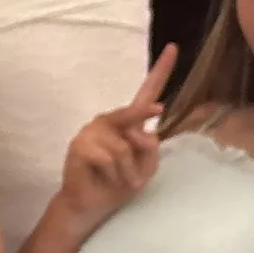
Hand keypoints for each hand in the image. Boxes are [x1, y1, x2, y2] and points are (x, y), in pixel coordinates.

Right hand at [52, 48, 177, 229]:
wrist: (92, 204)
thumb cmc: (118, 184)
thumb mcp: (146, 168)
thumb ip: (150, 148)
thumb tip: (140, 132)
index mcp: (128, 122)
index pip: (146, 91)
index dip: (161, 70)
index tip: (173, 48)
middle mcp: (110, 120)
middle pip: (136, 116)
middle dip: (141, 151)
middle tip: (133, 178)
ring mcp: (92, 129)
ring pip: (124, 146)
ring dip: (126, 172)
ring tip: (117, 180)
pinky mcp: (80, 144)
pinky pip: (109, 157)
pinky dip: (113, 174)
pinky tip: (103, 178)